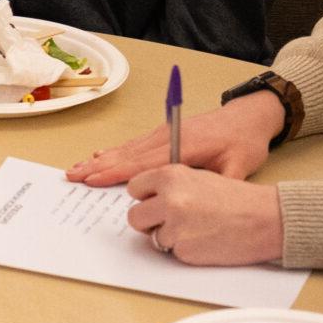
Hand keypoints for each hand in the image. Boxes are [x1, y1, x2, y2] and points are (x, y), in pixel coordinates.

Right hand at [68, 91, 282, 186]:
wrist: (249, 117)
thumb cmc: (245, 141)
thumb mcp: (241, 167)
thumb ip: (221, 185)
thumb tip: (206, 205)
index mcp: (185, 145)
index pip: (145, 162)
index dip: (117, 172)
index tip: (94, 179)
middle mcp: (169, 136)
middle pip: (128, 155)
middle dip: (99, 167)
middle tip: (73, 175)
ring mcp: (164, 133)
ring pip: (127, 148)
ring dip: (102, 159)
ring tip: (78, 168)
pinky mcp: (164, 133)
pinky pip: (135, 144)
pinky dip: (115, 151)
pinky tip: (101, 155)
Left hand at [125, 167, 284, 266]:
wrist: (266, 218)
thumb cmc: (237, 198)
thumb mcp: (199, 178)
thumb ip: (171, 186)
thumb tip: (148, 200)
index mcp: (171, 176)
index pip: (135, 188)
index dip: (145, 197)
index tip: (153, 201)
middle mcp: (169, 199)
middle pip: (135, 216)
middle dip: (149, 221)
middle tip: (168, 221)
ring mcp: (175, 226)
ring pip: (153, 237)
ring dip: (169, 236)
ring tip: (197, 228)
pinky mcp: (184, 250)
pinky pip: (172, 252)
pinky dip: (185, 249)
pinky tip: (205, 239)